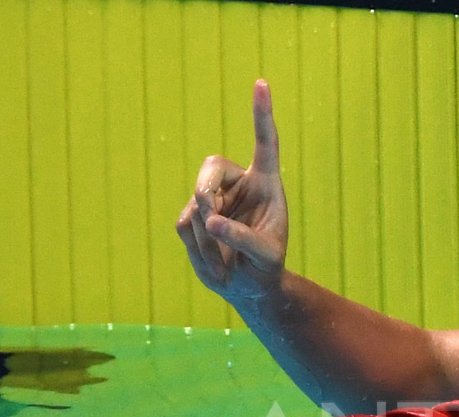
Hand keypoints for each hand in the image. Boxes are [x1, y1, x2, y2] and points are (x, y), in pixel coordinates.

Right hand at [177, 80, 287, 302]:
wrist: (247, 285)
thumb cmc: (265, 266)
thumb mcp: (265, 257)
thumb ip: (243, 238)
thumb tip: (211, 220)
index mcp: (267, 183)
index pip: (265, 143)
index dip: (261, 114)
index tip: (261, 83)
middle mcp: (238, 183)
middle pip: (212, 168)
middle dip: (206, 192)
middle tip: (213, 221)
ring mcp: (212, 198)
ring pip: (196, 204)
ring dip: (208, 237)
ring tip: (227, 261)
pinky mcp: (191, 216)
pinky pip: (185, 225)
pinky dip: (197, 248)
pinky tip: (214, 260)